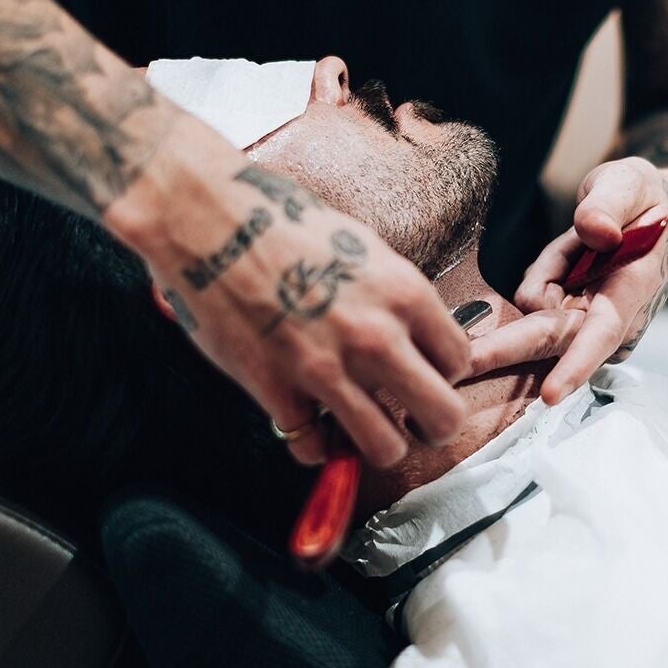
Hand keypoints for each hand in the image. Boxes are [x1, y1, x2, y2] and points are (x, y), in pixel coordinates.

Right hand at [106, 122, 469, 467]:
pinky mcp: (277, 392)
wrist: (208, 219)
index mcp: (404, 295)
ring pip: (387, 449)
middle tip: (409, 420)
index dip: (443, 375)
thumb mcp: (363, 248)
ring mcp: (327, 369)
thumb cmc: (282, 221)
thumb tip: (414, 336)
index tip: (423, 374)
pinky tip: (306, 421)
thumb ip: (394, 298)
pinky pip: (314, 448)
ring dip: (376, 445)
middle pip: (443, 417)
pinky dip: (312, 444)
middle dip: (430, 426)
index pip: (460, 363)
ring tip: (360, 428)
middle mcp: (376, 337)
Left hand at [469, 157, 667, 403]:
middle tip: (459, 367)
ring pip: (536, 311)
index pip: (601, 334)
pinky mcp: (569, 321)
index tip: (549, 395)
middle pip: (547, 340)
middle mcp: (609, 319)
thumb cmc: (643, 201)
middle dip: (503, 352)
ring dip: (548, 271)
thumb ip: (609, 204)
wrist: (658, 220)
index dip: (576, 365)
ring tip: (581, 242)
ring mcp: (587, 324)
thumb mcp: (631, 183)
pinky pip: (533, 299)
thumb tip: (593, 230)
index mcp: (631, 290)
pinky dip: (544, 273)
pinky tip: (572, 257)